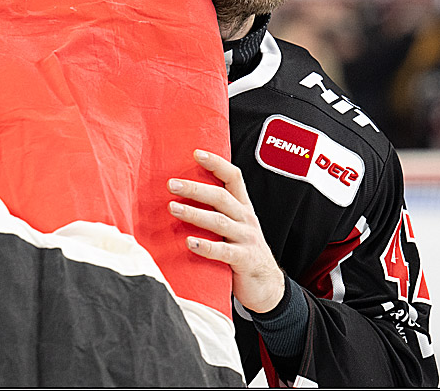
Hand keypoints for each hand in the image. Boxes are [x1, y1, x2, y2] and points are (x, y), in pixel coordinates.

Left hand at [168, 149, 284, 313]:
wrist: (267, 286)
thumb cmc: (242, 251)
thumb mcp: (233, 226)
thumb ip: (215, 211)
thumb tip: (180, 193)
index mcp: (242, 207)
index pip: (233, 177)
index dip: (216, 164)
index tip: (196, 153)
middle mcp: (245, 219)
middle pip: (221, 197)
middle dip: (195, 188)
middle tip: (171, 183)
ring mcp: (246, 239)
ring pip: (219, 221)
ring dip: (194, 213)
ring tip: (173, 208)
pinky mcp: (244, 260)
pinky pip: (224, 251)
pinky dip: (206, 246)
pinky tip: (190, 242)